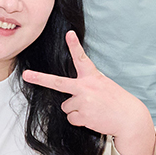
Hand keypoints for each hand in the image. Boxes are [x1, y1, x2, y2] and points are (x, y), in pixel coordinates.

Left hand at [23, 31, 155, 154]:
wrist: (129, 118)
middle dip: (40, 78)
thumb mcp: (104, 86)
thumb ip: (87, 86)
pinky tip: (93, 118)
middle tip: (26, 75)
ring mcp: (83, 101)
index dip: (75, 46)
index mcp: (93, 77)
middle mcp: (86, 87)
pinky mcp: (82, 115)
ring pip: (66, 107)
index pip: (82, 59)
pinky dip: (80, 120)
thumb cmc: (117, 101)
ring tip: (92, 110)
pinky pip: (72, 118)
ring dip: (76, 110)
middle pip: (57, 82)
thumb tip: (70, 99)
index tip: (69, 34)